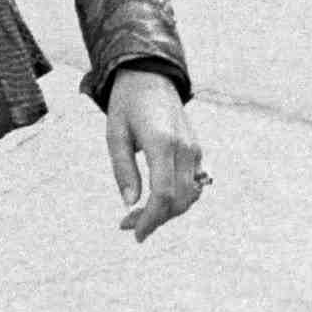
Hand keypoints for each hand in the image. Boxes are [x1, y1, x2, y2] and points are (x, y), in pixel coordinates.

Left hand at [105, 69, 205, 241]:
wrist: (151, 78)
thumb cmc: (127, 106)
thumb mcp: (115, 135)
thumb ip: (123, 170)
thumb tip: (130, 203)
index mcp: (162, 143)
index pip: (163, 194)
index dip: (151, 219)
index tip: (135, 234)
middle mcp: (184, 148)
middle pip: (179, 200)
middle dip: (155, 219)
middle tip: (127, 225)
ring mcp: (194, 149)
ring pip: (189, 196)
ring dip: (166, 212)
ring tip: (137, 215)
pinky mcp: (196, 150)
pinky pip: (192, 185)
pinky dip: (176, 199)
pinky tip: (154, 201)